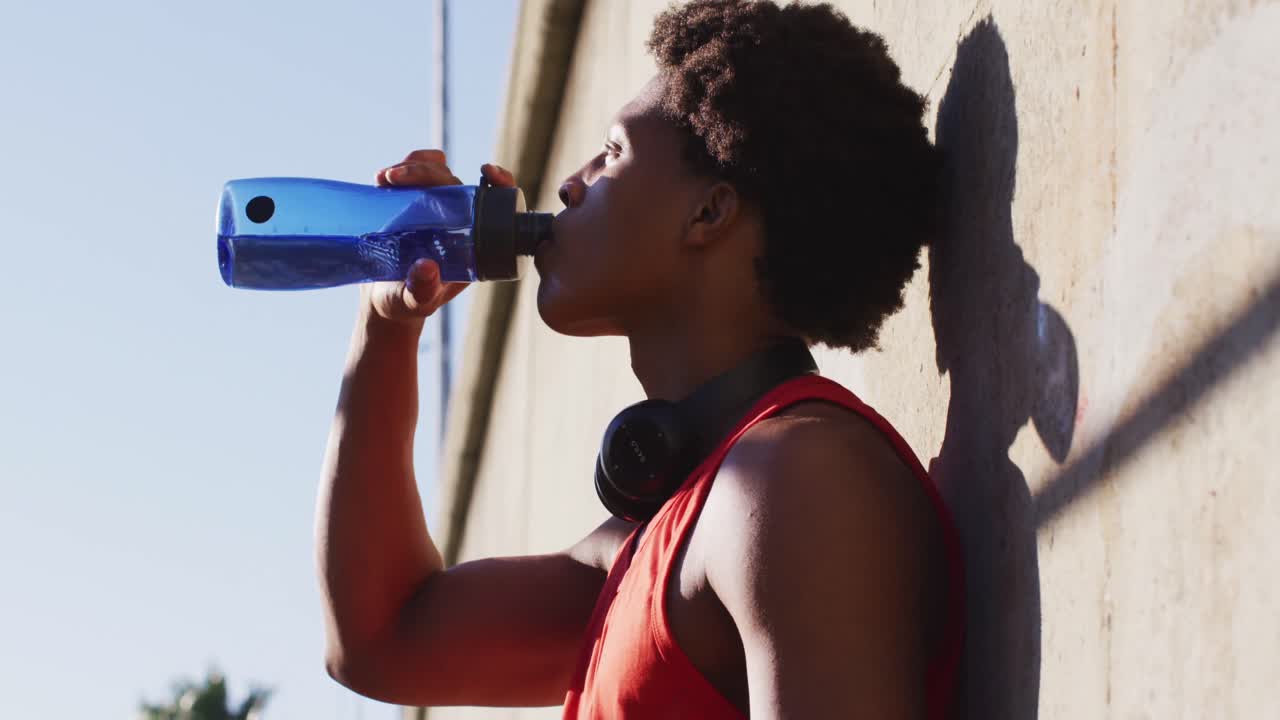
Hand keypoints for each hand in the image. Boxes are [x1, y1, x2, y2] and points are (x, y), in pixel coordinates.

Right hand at [360, 150, 517, 324]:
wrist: (382, 297)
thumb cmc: (406, 302)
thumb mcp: (415, 302)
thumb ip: (422, 291)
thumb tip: (427, 267)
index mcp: (475, 244)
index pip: (500, 207)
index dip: (501, 184)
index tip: (486, 172)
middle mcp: (460, 222)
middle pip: (457, 183)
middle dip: (428, 173)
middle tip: (394, 180)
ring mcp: (437, 209)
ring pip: (437, 173)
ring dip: (414, 167)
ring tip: (384, 180)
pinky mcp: (415, 202)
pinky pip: (418, 175)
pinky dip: (404, 168)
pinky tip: (384, 178)